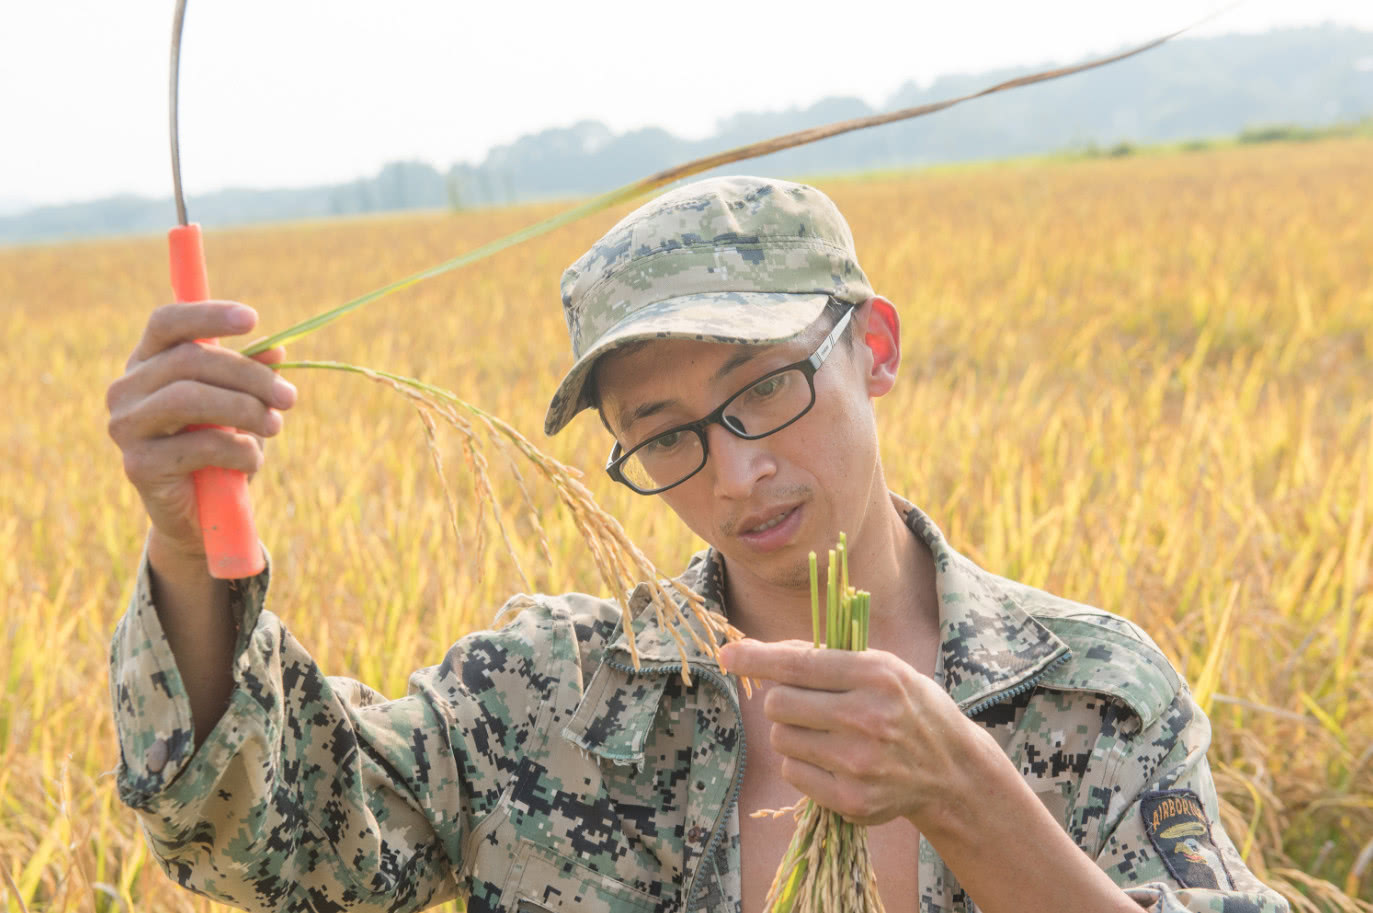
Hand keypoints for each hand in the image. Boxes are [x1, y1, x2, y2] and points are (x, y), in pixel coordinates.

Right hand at [106, 301, 294, 559]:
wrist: (201, 513)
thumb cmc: (221, 448)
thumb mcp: (241, 406)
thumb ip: (253, 376)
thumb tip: (278, 349)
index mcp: (148, 363)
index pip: (167, 323)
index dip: (207, 315)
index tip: (253, 319)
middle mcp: (126, 389)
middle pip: (189, 360)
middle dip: (249, 376)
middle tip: (289, 398)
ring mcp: (126, 426)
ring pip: (188, 398)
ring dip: (245, 409)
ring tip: (275, 426)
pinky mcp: (138, 465)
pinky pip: (197, 446)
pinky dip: (237, 450)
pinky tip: (252, 460)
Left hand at [718, 639, 1005, 828]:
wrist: (950, 769)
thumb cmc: (908, 706)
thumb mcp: (882, 668)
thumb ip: (826, 658)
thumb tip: (761, 652)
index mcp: (877, 676)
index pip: (799, 666)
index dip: (756, 658)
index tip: (727, 655)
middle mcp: (868, 719)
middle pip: (778, 704)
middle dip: (781, 700)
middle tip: (805, 703)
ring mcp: (858, 764)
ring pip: (781, 739)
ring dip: (791, 732)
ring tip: (825, 732)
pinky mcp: (851, 800)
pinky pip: (792, 772)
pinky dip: (800, 763)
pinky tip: (831, 759)